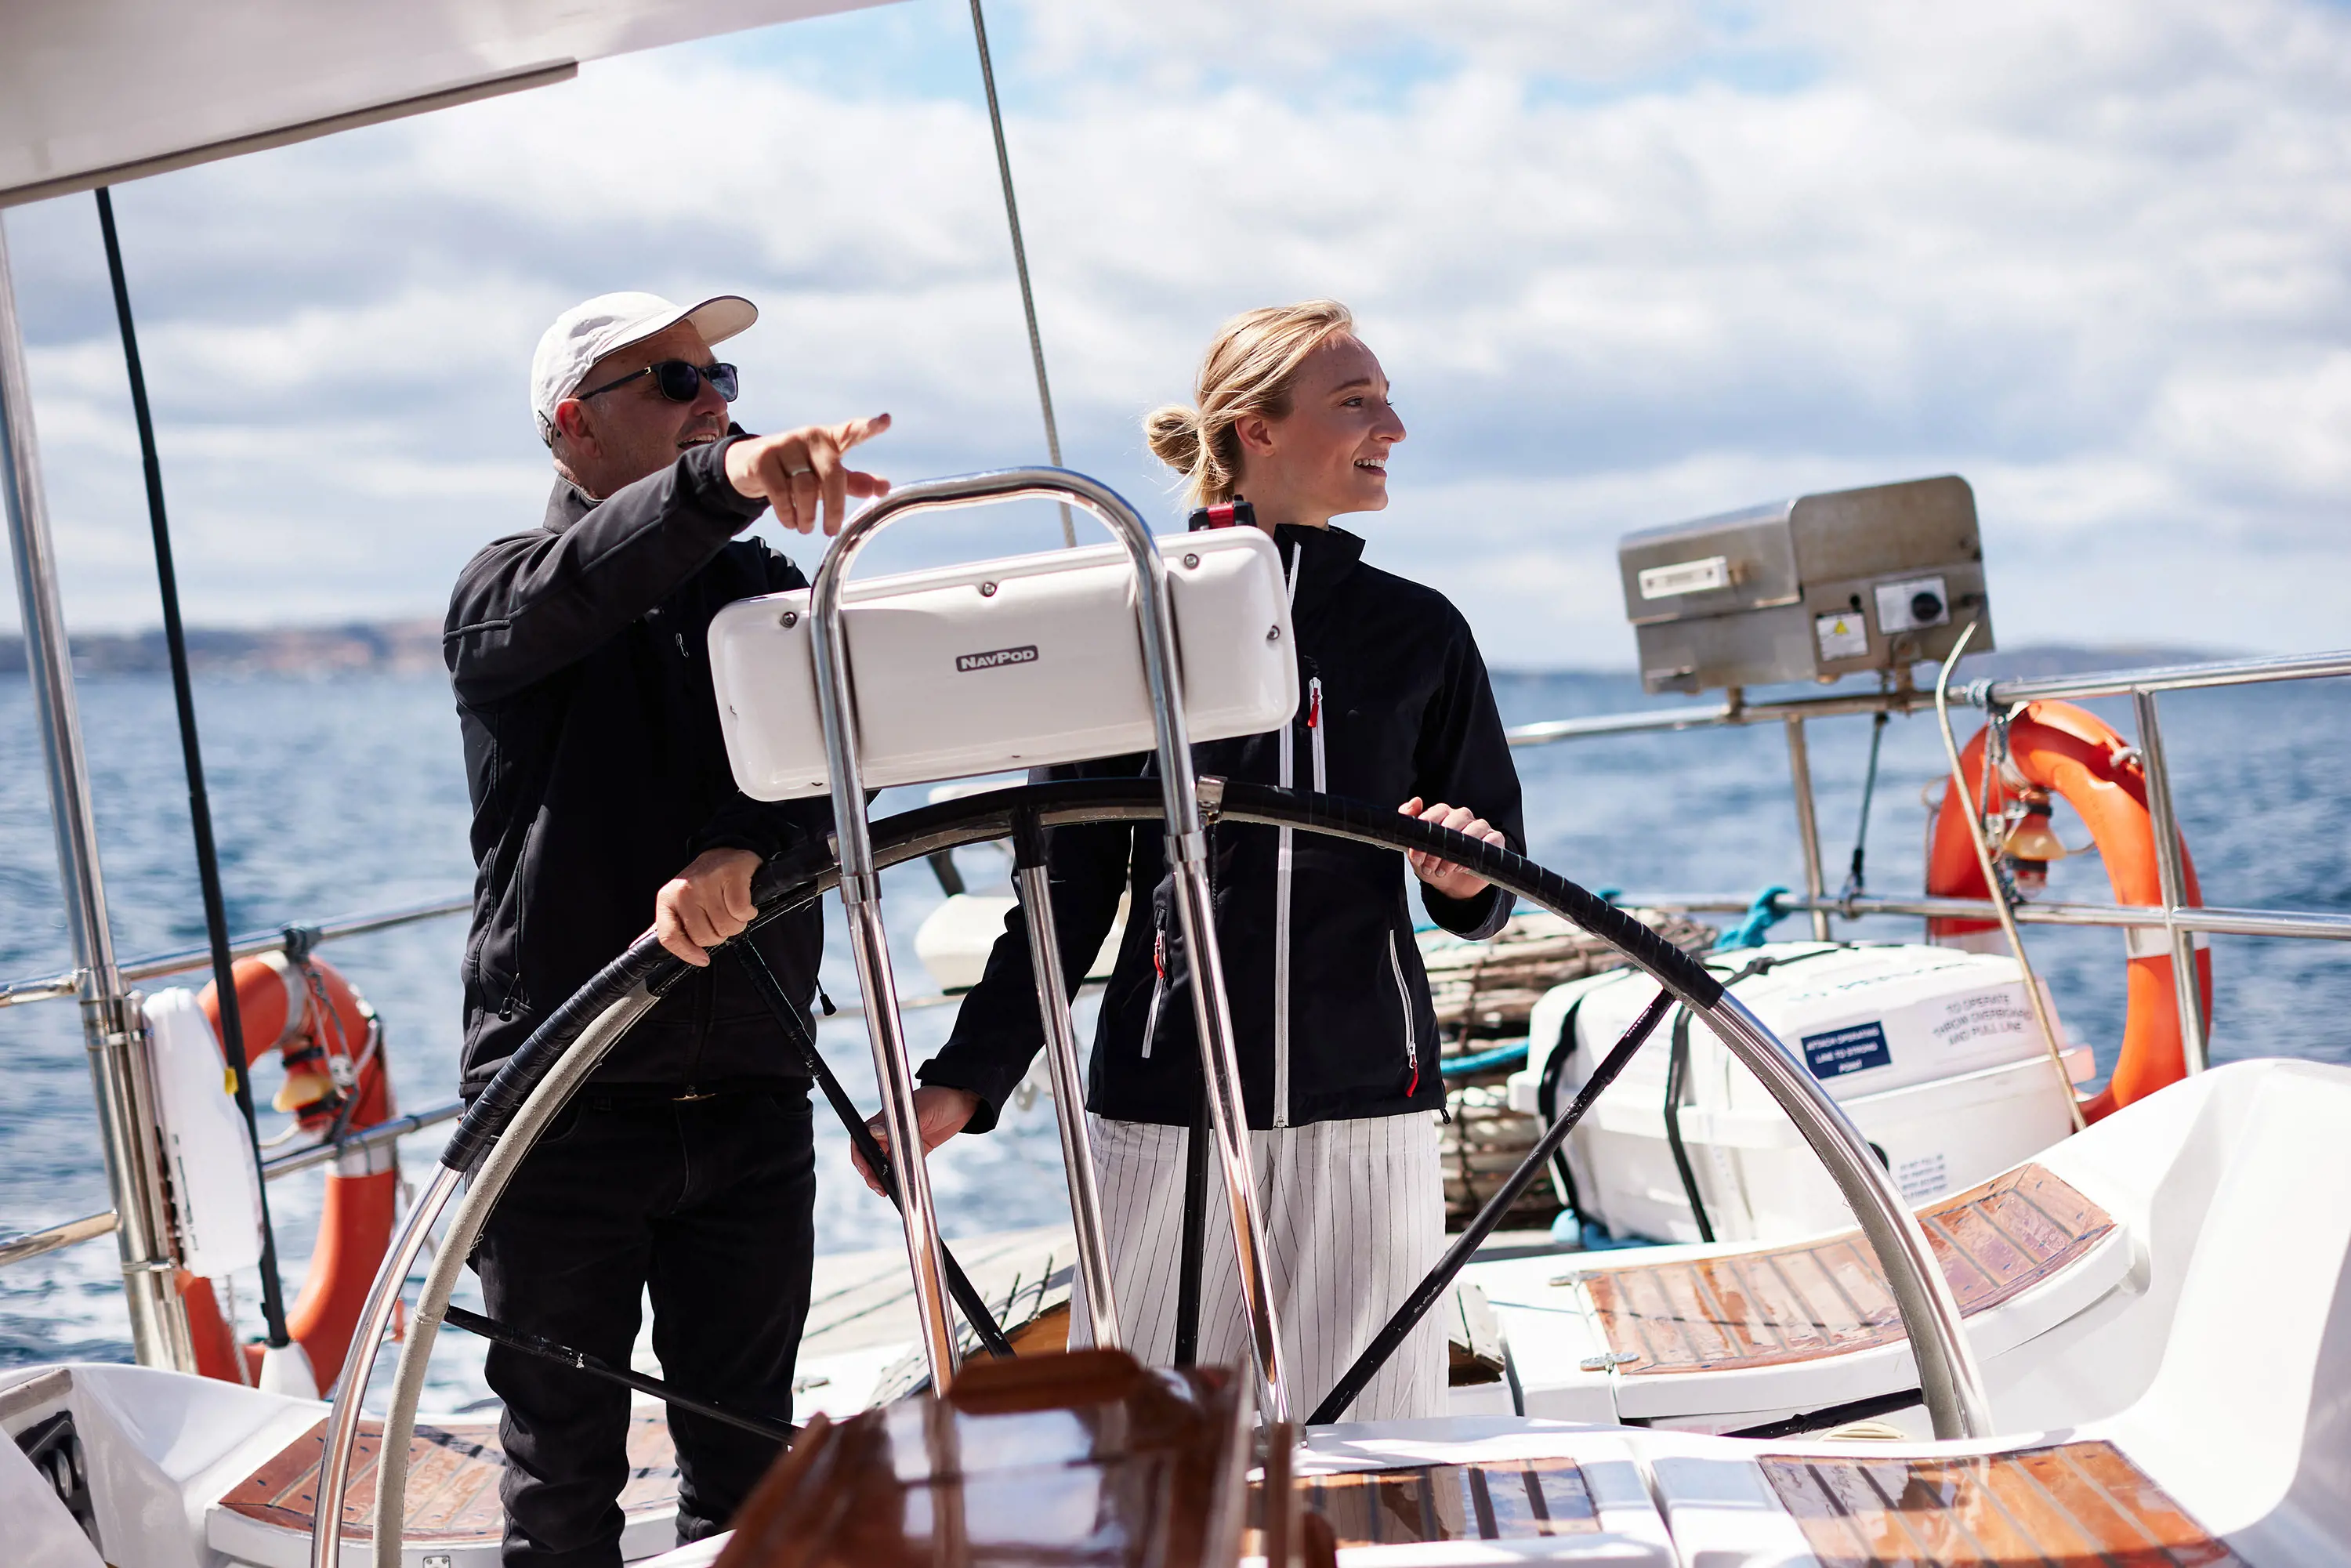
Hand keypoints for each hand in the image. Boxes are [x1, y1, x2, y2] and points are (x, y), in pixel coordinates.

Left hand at [652, 847, 761, 965]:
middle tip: (721, 921)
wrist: (725, 853)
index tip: (702, 959)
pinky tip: (744, 904)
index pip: (669, 937)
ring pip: (726, 927)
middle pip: (704, 936)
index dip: (687, 953)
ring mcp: (707, 882)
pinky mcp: (731, 876)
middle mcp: (684, 890)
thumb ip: (670, 927)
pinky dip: (748, 913)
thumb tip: (656, 950)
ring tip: (732, 911)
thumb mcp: (680, 903)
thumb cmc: (704, 883)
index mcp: (667, 899)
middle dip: (719, 935)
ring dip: (736, 924)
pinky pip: (741, 912)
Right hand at [725, 413, 892, 534]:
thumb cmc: (797, 470)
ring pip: (805, 488)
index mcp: (829, 440)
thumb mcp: (827, 476)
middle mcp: (809, 438)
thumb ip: (855, 482)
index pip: (851, 431)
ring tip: (806, 528)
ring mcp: (785, 446)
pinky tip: (790, 522)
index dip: (868, 427)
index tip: (887, 421)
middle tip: (831, 530)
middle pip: (831, 474)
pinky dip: (788, 514)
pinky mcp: (763, 458)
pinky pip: (781, 493)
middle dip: (834, 508)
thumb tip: (885, 488)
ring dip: (807, 516)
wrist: (749, 464)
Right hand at [851, 1086, 979, 1195]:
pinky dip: (899, 1175)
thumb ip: (899, 1122)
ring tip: (886, 1189)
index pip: (863, 1137)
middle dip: (870, 1171)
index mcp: (886, 1117)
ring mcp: (902, 1141)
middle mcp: (890, 1130)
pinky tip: (900, 1185)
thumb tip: (874, 1132)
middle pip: (871, 1154)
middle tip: (878, 1186)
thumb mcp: (921, 1109)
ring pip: (885, 1162)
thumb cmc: (941, 1098)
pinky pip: (903, 1165)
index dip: (859, 1154)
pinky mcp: (915, 1149)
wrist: (962, 1101)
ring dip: (883, 1176)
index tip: (865, 1169)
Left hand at [1399, 797, 1506, 900]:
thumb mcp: (1414, 846)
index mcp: (1444, 813)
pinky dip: (1473, 856)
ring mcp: (1480, 827)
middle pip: (1455, 820)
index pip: (1437, 811)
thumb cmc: (1432, 861)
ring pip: (1472, 830)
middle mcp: (1463, 816)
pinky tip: (1460, 868)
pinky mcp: (1495, 840)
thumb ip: (1409, 822)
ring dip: (1454, 855)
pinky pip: (1489, 842)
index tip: (1417, 850)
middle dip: (1439, 846)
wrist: (1450, 885)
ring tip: (1442, 870)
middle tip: (1428, 865)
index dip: (1427, 829)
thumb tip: (1415, 801)